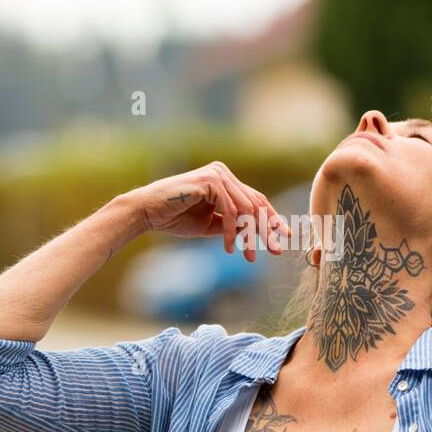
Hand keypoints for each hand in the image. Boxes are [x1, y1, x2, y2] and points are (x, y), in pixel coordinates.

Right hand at [123, 161, 285, 261]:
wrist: (148, 213)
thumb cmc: (175, 218)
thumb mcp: (211, 225)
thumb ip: (233, 224)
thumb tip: (256, 233)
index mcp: (225, 180)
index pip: (256, 199)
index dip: (272, 219)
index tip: (284, 237)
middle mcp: (223, 173)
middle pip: (255, 204)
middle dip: (266, 230)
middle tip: (275, 251)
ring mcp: (218, 174)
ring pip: (246, 209)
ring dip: (249, 236)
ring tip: (249, 257)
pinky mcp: (211, 181)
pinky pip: (231, 211)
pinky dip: (232, 232)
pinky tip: (229, 248)